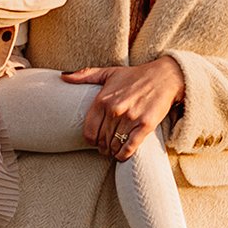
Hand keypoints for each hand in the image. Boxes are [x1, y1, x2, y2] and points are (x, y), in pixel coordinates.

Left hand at [62, 56, 184, 159]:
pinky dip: (124, 155)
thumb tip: (63, 77)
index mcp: (103, 100)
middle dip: (102, 147)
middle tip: (105, 147)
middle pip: (102, 140)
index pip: (89, 131)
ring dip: (112, 151)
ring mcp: (130, 118)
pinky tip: (122, 155)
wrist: (164, 77)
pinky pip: (130, 147)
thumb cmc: (135, 76)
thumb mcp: (109, 72)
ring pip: (114, 145)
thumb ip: (85, 75)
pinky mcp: (145, 125)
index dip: (91, 140)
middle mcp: (115, 110)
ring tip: (113, 150)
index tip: (95, 141)